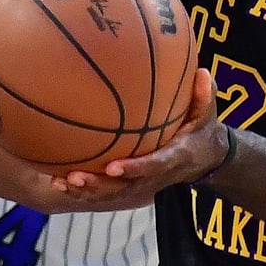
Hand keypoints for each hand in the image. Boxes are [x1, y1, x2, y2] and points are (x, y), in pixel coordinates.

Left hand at [55, 68, 224, 197]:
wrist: (204, 159)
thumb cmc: (201, 130)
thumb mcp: (208, 114)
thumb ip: (205, 96)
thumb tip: (203, 71)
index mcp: (174, 158)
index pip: (153, 166)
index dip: (133, 168)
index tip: (112, 166)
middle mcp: (156, 176)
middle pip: (125, 187)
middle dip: (99, 185)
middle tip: (75, 177)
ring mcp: (142, 184)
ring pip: (112, 194)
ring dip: (86, 191)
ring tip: (60, 182)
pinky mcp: (132, 185)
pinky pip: (106, 192)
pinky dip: (83, 190)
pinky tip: (57, 181)